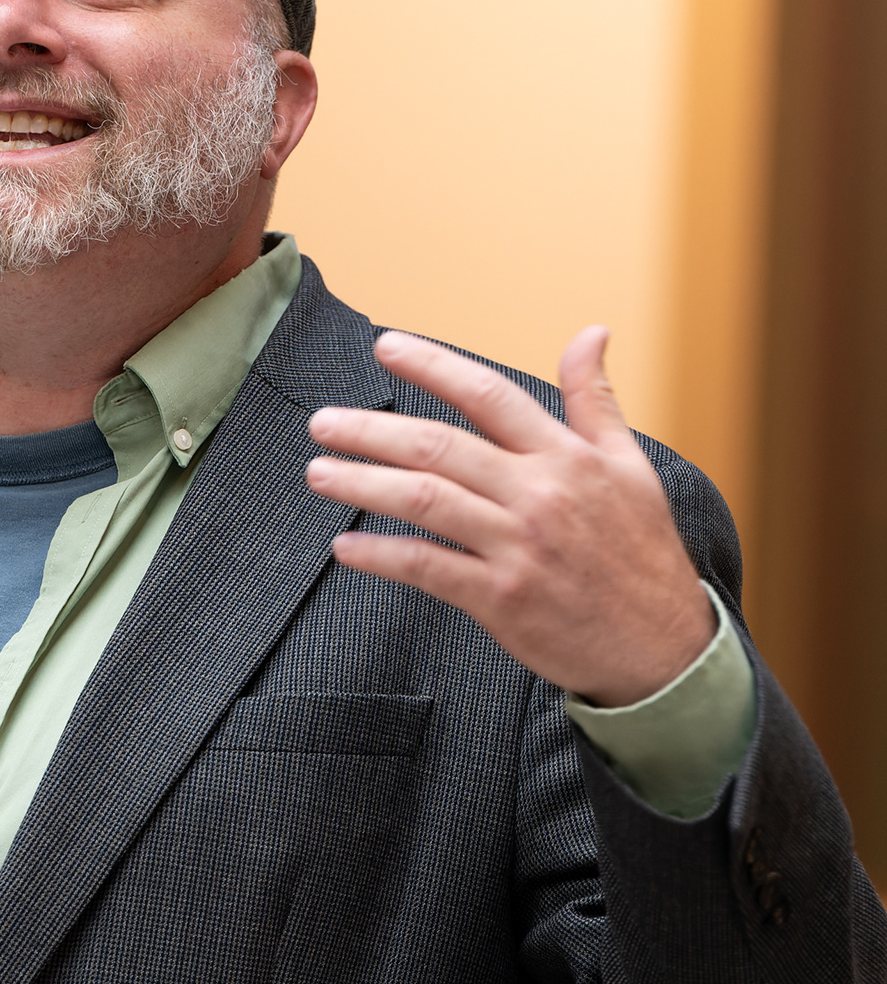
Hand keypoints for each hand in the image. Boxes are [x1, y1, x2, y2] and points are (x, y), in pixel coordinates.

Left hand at [304, 327, 713, 706]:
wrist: (665, 650)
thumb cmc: (641, 554)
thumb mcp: (630, 467)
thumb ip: (596, 399)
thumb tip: (591, 332)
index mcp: (566, 457)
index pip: (487, 394)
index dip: (432, 365)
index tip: (385, 346)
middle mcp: (538, 495)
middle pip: (437, 446)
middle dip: (370, 430)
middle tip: (323, 422)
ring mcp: (517, 547)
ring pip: (422, 500)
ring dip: (360, 483)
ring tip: (318, 473)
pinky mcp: (500, 599)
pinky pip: (425, 567)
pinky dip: (379, 555)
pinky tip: (345, 547)